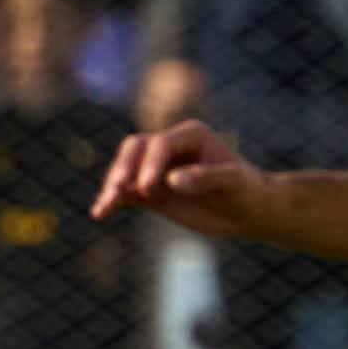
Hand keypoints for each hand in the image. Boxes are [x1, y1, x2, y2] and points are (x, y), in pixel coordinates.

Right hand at [93, 117, 266, 237]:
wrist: (247, 210)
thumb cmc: (246, 190)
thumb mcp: (233, 182)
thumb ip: (205, 178)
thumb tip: (171, 180)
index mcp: (190, 135)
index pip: (160, 143)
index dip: (150, 163)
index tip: (147, 188)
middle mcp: (168, 148)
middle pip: (134, 149)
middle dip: (123, 168)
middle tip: (119, 190)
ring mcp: (157, 169)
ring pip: (125, 170)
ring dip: (113, 187)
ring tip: (104, 206)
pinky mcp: (150, 191)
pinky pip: (126, 193)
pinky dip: (112, 201)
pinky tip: (100, 213)